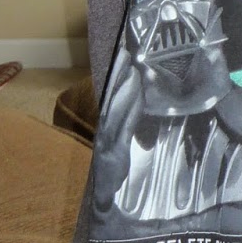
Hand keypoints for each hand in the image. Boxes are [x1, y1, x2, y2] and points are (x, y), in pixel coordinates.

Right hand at [93, 58, 143, 209]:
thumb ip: (127, 115)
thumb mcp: (118, 136)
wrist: (105, 191)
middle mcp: (103, 127)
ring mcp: (108, 138)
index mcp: (104, 122)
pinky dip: (131, 111)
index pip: (108, 92)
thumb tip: (136, 91)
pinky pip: (125, 127)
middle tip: (124, 52)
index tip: (121, 52)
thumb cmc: (113, 161)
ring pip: (115, 109)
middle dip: (117, 74)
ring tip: (132, 70)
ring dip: (124, 89)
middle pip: (110, 96)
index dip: (114, 72)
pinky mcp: (116, 150)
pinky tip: (138, 97)